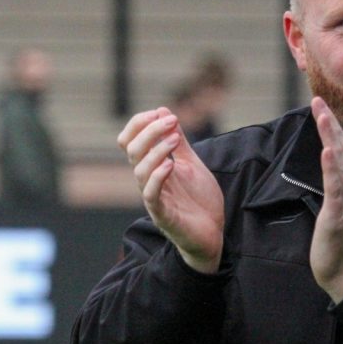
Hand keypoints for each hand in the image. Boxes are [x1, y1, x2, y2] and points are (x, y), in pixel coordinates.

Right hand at [118, 107, 224, 273]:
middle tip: (172, 121)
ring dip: (156, 150)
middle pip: (133, 151)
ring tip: (175, 139)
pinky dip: (157, 177)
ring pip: (139, 170)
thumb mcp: (191, 163)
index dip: (139, 124)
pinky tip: (171, 165)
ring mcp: (153, 197)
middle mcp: (147, 180)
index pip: (130, 140)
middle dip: (150, 131)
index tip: (159, 112)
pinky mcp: (162, 214)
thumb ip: (178, 141)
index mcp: (151, 166)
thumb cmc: (198, 200)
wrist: (213, 233)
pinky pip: (151, 195)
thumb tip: (164, 110)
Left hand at [309, 97, 342, 302]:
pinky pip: (336, 189)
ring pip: (341, 164)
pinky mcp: (338, 216)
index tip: (321, 104)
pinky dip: (332, 169)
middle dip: (331, 124)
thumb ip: (337, 184)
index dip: (333, 127)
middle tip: (318, 100)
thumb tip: (332, 163)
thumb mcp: (338, 206)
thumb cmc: (339, 242)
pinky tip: (327, 151)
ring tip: (323, 116)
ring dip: (332, 138)